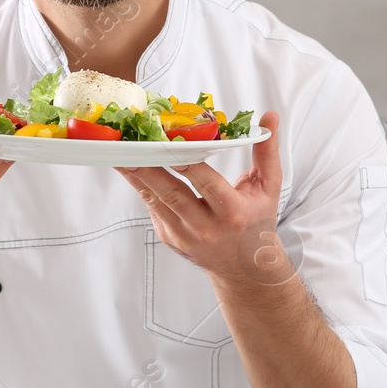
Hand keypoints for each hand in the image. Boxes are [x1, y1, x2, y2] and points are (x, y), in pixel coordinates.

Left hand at [115, 111, 284, 286]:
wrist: (246, 269)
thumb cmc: (257, 222)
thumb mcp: (268, 189)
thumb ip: (267, 152)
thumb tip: (269, 118)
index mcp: (231, 212)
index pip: (203, 180)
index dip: (183, 159)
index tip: (166, 138)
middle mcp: (205, 227)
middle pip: (171, 192)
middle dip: (147, 166)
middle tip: (128, 143)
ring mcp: (184, 235)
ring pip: (154, 199)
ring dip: (134, 174)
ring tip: (117, 151)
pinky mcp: (169, 237)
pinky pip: (152, 206)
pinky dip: (141, 185)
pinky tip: (129, 166)